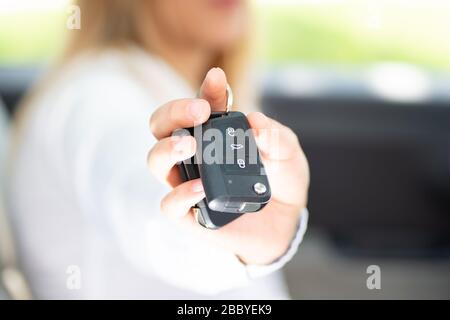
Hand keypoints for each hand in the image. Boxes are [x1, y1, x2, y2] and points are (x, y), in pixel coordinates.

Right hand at [147, 68, 308, 264]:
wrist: (283, 223)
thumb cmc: (281, 183)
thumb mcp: (289, 156)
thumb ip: (277, 138)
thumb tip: (256, 122)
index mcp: (216, 133)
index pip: (203, 104)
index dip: (208, 89)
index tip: (217, 78)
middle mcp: (195, 155)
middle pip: (163, 126)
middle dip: (174, 112)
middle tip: (198, 112)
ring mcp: (188, 182)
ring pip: (156, 160)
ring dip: (166, 148)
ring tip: (188, 145)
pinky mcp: (189, 214)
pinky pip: (170, 204)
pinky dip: (181, 194)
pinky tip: (200, 188)